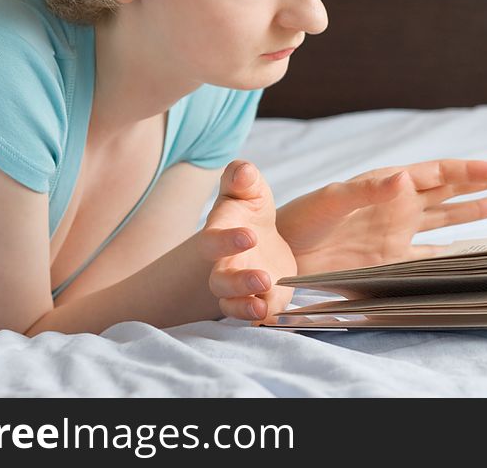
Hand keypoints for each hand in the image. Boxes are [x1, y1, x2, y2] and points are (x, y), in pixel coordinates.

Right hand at [200, 160, 296, 323]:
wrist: (262, 233)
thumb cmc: (250, 207)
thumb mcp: (251, 188)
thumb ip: (243, 177)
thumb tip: (243, 170)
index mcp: (220, 233)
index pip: (213, 240)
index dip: (227, 241)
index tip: (250, 235)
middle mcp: (225, 264)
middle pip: (220, 281)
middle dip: (238, 282)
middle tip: (263, 276)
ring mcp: (240, 286)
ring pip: (231, 304)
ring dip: (245, 306)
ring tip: (262, 306)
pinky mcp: (259, 299)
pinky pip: (255, 314)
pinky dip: (262, 317)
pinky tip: (273, 314)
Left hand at [275, 159, 486, 274]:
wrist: (282, 254)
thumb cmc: (301, 220)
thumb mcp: (332, 200)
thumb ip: (368, 190)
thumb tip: (406, 176)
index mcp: (388, 186)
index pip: (438, 173)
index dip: (470, 170)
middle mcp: (398, 206)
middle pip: (449, 191)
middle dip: (481, 183)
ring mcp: (396, 233)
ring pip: (445, 219)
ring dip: (473, 211)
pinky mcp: (390, 261)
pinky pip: (429, 254)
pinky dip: (451, 252)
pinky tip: (469, 250)